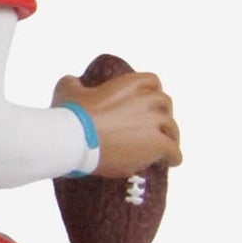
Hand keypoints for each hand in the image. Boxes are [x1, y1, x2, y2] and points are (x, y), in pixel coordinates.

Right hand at [54, 70, 180, 175]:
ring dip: (169, 135)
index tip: (146, 101)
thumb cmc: (69, 116)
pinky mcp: (156, 145)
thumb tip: (74, 81)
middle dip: (160, 114)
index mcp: (129, 84)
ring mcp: (153, 123)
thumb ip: (74, 83)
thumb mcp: (67, 90)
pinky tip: (170, 162)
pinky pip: (174, 151)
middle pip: (165, 104)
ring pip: (172, 128)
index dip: (150, 91)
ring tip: (164, 147)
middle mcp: (146, 100)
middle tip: (151, 126)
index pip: (152, 81)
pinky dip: (173, 156)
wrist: (74, 140)